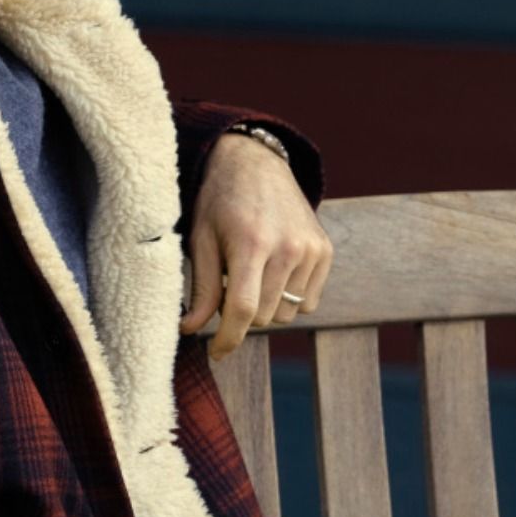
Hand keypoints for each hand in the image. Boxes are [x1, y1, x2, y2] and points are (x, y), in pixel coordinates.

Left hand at [179, 131, 331, 360]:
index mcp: (251, 243)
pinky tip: (275, 272)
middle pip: (265, 317)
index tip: (216, 352)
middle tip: (230, 286)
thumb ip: (202, 288)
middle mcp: (287, 247)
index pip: (244, 310)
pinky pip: (309, 303)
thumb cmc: (221, 202)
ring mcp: (311, 249)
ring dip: (267, 306)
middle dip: (244, 313)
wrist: (257, 164)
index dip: (228, 339)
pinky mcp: (326, 251)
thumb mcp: (202, 240)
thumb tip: (190, 330)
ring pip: (287, 314)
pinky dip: (290, 299)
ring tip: (253, 274)